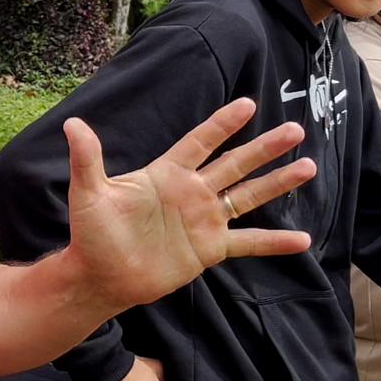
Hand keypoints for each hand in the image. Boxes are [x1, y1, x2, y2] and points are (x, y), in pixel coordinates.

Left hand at [63, 98, 314, 311]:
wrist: (100, 276)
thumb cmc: (92, 232)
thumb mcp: (89, 193)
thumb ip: (88, 160)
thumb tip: (73, 124)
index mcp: (167, 173)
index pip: (200, 141)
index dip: (222, 124)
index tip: (248, 104)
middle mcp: (191, 192)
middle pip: (235, 163)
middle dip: (264, 147)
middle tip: (296, 128)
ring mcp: (204, 220)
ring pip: (248, 195)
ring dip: (277, 183)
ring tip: (307, 167)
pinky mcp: (209, 249)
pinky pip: (248, 243)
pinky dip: (274, 242)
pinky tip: (302, 239)